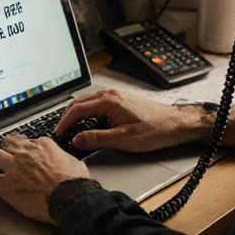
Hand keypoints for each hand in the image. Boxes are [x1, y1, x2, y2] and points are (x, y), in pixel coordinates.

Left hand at [0, 135, 88, 223]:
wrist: (69, 198)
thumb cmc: (75, 184)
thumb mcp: (74, 163)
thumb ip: (65, 159)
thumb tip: (68, 162)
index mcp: (43, 146)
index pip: (28, 141)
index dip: (23, 147)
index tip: (21, 150)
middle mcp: (26, 153)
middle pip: (7, 143)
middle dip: (1, 147)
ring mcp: (13, 167)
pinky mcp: (5, 184)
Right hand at [55, 89, 205, 151]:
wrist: (175, 124)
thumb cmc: (155, 130)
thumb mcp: (123, 139)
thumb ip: (97, 139)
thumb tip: (77, 140)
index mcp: (109, 101)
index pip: (77, 110)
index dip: (64, 123)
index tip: (58, 135)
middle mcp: (110, 95)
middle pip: (79, 103)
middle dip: (66, 117)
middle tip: (60, 133)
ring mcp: (116, 96)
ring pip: (87, 102)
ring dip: (76, 114)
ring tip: (70, 129)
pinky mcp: (120, 101)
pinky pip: (96, 104)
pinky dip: (86, 113)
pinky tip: (87, 124)